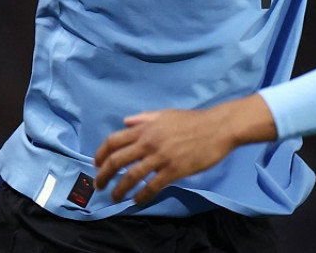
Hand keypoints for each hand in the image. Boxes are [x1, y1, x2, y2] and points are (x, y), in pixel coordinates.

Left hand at [94, 108, 229, 205]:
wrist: (218, 128)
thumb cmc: (194, 120)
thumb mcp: (166, 114)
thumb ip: (144, 118)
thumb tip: (125, 121)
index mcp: (146, 128)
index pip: (114, 140)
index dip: (101, 153)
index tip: (96, 164)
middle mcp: (149, 142)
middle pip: (117, 160)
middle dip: (103, 175)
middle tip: (99, 185)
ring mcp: (161, 157)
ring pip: (131, 176)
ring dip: (119, 189)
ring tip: (115, 197)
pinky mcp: (174, 170)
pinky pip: (151, 187)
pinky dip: (141, 196)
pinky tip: (137, 200)